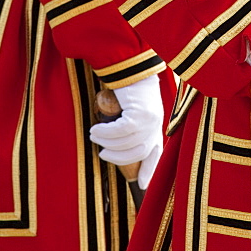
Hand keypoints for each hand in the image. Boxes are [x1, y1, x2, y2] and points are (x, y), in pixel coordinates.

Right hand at [89, 75, 163, 189]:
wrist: (130, 65)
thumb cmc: (128, 87)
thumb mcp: (134, 110)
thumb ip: (132, 127)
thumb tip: (118, 148)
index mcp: (156, 125)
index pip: (157, 153)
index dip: (149, 170)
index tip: (140, 185)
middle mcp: (156, 124)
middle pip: (138, 153)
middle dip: (118, 158)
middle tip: (102, 153)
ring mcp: (150, 118)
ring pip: (127, 143)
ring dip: (107, 142)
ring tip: (94, 135)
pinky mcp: (140, 112)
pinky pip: (120, 131)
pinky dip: (105, 133)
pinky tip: (96, 129)